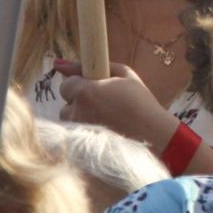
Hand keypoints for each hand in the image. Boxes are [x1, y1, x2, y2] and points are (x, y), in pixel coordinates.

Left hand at [56, 60, 181, 150]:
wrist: (154, 135)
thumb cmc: (141, 101)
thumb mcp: (124, 74)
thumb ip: (91, 65)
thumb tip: (58, 63)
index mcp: (86, 92)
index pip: (66, 85)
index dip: (79, 85)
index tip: (94, 89)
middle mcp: (78, 113)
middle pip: (66, 105)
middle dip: (79, 104)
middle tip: (102, 106)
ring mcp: (79, 134)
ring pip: (71, 123)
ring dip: (81, 120)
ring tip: (105, 121)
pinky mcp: (82, 149)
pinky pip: (76, 138)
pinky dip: (85, 135)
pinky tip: (104, 134)